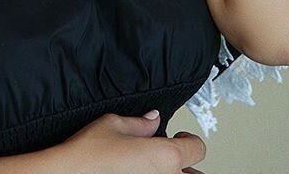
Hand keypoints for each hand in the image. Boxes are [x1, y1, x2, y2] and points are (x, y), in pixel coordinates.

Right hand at [55, 111, 206, 173]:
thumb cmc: (90, 153)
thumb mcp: (114, 124)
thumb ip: (140, 124)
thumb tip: (152, 119)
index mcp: (166, 157)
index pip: (198, 149)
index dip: (189, 139)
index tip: (178, 136)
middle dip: (187, 166)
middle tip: (173, 157)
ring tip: (158, 167)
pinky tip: (141, 173)